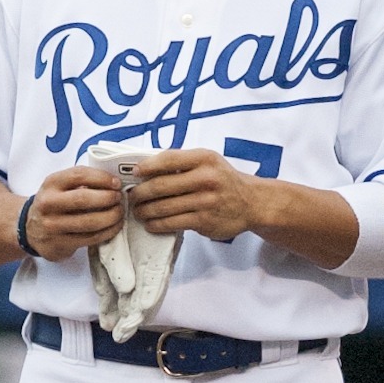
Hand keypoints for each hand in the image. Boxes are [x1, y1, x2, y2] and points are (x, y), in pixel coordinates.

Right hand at [24, 167, 125, 261]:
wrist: (29, 228)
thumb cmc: (54, 203)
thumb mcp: (60, 185)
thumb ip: (82, 181)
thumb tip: (114, 183)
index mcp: (51, 183)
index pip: (79, 175)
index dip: (102, 178)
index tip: (116, 183)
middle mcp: (48, 204)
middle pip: (84, 199)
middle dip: (108, 198)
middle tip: (120, 198)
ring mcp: (51, 226)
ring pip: (89, 222)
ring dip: (112, 217)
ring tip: (120, 212)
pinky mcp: (58, 245)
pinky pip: (89, 238)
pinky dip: (107, 232)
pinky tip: (114, 226)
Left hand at [129, 148, 259, 239]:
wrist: (252, 202)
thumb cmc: (224, 180)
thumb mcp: (209, 161)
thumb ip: (182, 162)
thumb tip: (147, 168)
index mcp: (204, 159)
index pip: (168, 160)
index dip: (146, 167)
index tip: (135, 173)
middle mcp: (205, 178)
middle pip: (160, 186)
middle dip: (139, 193)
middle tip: (131, 197)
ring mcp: (205, 201)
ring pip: (162, 207)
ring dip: (144, 211)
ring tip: (137, 212)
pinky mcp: (203, 221)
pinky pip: (171, 223)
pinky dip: (156, 224)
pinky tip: (150, 223)